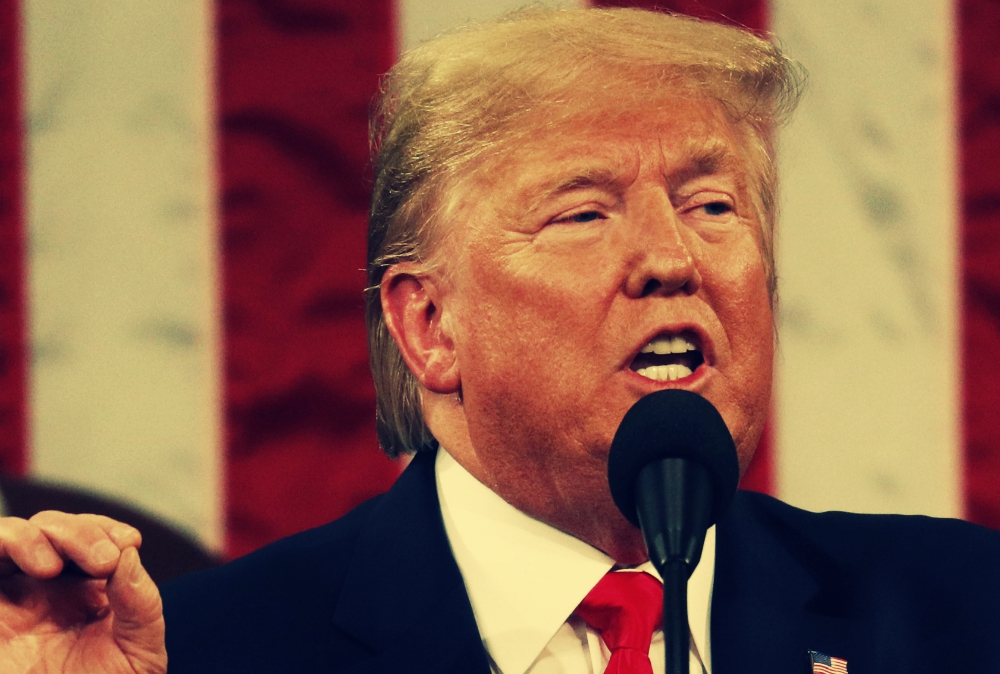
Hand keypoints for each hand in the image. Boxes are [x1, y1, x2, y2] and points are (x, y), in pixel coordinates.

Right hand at [0, 511, 165, 672]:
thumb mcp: (140, 652)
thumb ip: (140, 604)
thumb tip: (129, 554)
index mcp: (85, 587)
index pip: (91, 535)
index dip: (105, 528)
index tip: (128, 542)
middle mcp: (43, 588)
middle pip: (50, 528)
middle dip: (78, 532)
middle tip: (103, 560)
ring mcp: (8, 602)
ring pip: (7, 538)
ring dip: (30, 536)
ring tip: (51, 565)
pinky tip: (30, 568)